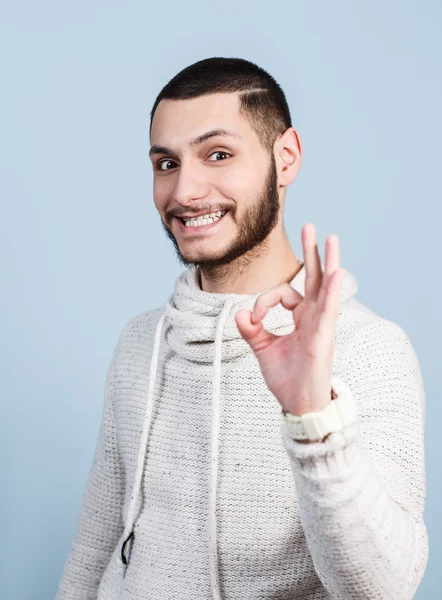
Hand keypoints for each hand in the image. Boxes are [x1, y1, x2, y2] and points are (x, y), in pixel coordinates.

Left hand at [235, 223, 343, 415]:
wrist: (297, 405)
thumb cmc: (286, 378)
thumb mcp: (263, 350)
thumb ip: (252, 330)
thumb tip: (240, 314)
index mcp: (301, 318)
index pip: (282, 294)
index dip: (263, 301)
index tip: (252, 319)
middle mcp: (313, 317)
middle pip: (314, 278)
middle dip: (312, 252)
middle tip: (311, 226)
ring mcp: (321, 326)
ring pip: (326, 288)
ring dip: (328, 261)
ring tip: (331, 238)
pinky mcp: (323, 338)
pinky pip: (328, 310)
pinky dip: (331, 290)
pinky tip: (335, 271)